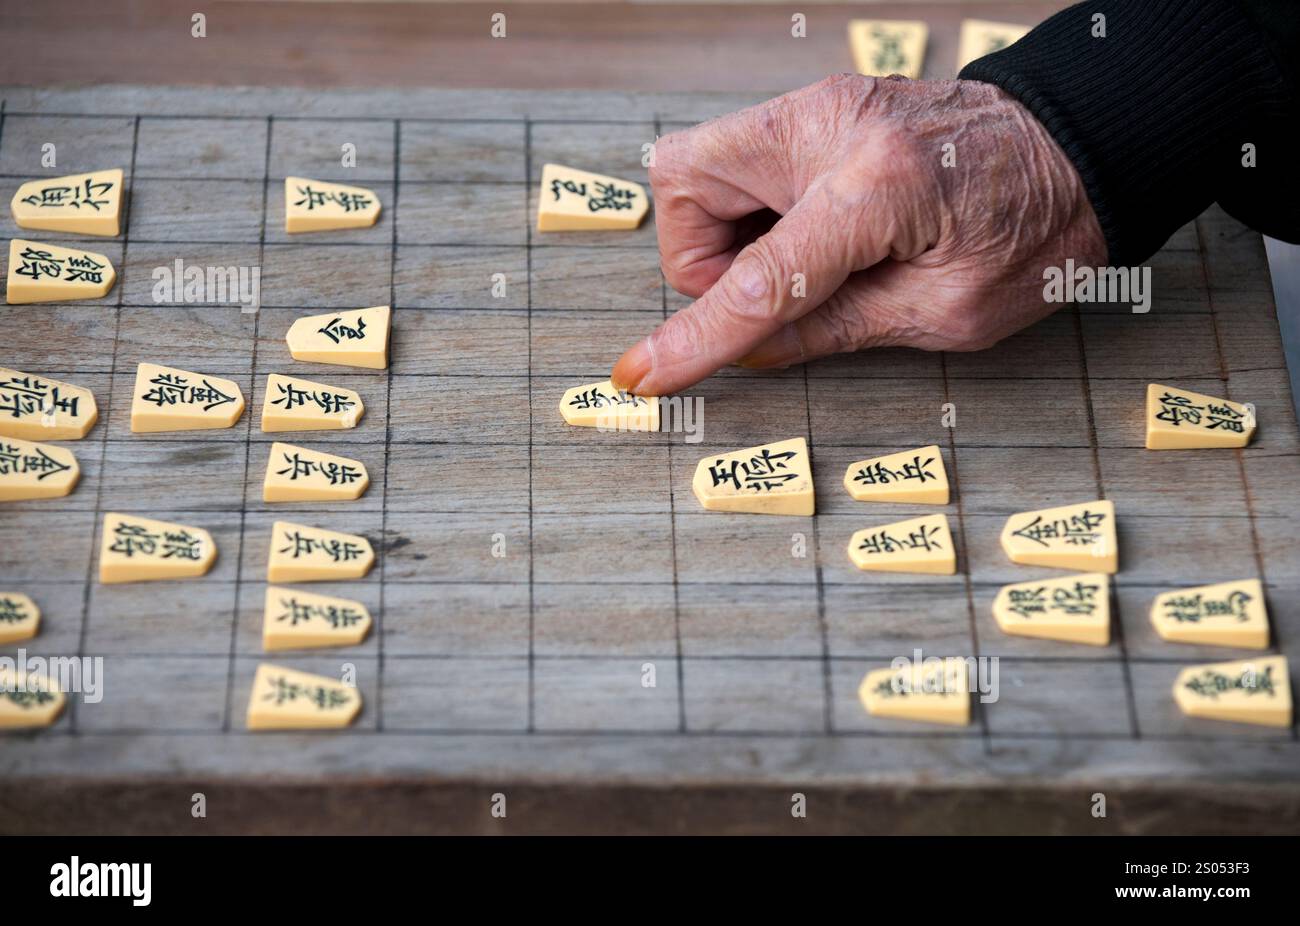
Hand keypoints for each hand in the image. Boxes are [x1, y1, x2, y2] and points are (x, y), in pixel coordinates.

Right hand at [611, 74, 1106, 394]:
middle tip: (773, 294)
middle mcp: (835, 125)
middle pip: (687, 189)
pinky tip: (808, 231)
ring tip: (803, 261)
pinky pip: (738, 159)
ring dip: (725, 233)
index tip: (644, 375)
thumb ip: (832, 330)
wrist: (1081, 146)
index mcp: (879, 187)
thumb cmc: (1037, 229)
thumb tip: (746, 351)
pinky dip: (751, 208)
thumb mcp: (945, 312)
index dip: (695, 339)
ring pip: (699, 169)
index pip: (757, 280)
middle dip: (704, 260)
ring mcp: (823, 102)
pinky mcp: (821, 104)